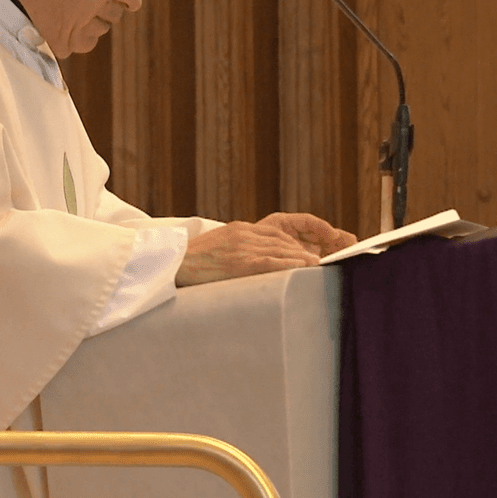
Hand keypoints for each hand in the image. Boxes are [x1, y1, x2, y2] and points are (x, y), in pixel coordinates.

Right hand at [176, 214, 355, 286]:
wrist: (167, 265)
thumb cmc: (191, 265)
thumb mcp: (219, 251)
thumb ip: (241, 252)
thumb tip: (264, 264)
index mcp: (240, 230)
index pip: (278, 231)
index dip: (301, 238)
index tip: (320, 245)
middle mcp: (244, 233)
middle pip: (285, 239)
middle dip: (308, 247)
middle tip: (330, 257)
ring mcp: (241, 246)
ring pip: (283, 249)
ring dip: (306, 257)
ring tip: (324, 265)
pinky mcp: (239, 262)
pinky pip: (272, 262)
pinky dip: (293, 264)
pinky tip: (308, 267)